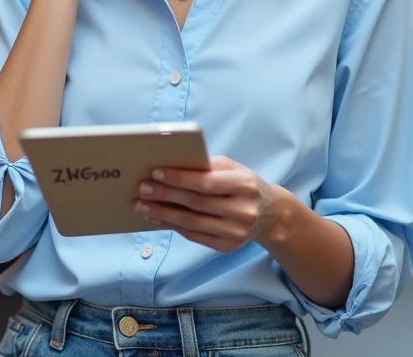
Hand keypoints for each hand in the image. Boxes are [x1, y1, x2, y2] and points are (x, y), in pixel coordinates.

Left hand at [133, 156, 283, 251]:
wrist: (270, 215)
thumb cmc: (244, 185)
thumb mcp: (233, 168)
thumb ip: (207, 166)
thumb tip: (172, 165)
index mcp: (245, 185)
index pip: (206, 183)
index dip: (179, 178)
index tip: (155, 172)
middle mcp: (243, 211)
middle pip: (195, 203)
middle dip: (165, 195)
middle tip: (142, 188)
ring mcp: (236, 232)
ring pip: (191, 223)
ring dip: (163, 214)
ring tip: (142, 205)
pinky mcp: (227, 247)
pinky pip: (194, 236)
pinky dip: (172, 226)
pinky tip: (157, 217)